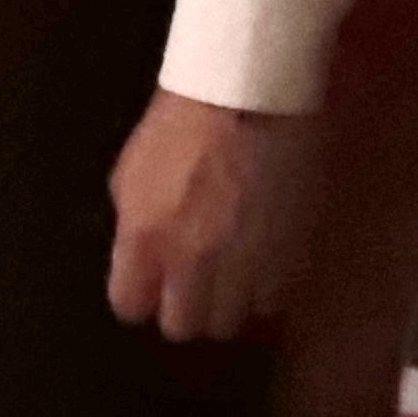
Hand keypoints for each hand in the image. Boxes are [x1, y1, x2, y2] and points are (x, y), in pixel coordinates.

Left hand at [104, 90, 316, 343]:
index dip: (140, 296)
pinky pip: (274, 297)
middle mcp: (191, 262)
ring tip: (234, 269)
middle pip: (183, 325)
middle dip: (186, 306)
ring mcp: (242, 262)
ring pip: (232, 320)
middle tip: (195, 281)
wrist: (251, 91)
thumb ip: (134, 226)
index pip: (129, 306)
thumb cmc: (183, 120)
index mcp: (144, 238)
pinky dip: (267, 284)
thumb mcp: (133, 172)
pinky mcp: (288, 254)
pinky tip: (264, 256)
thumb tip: (143, 259)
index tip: (151, 284)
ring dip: (230, 299)